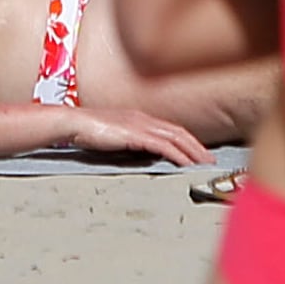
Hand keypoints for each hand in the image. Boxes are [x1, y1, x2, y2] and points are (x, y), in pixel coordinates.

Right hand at [70, 106, 209, 167]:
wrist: (73, 122)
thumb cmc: (88, 131)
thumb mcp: (114, 137)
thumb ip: (128, 143)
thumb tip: (139, 155)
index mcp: (139, 118)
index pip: (171, 129)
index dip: (188, 141)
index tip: (199, 153)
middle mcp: (144, 119)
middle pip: (179, 132)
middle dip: (197, 147)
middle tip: (210, 162)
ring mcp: (140, 125)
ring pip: (176, 138)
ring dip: (193, 152)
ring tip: (204, 165)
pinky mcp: (136, 135)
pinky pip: (164, 146)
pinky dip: (178, 155)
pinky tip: (186, 165)